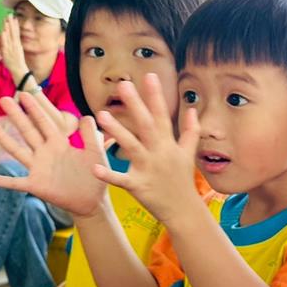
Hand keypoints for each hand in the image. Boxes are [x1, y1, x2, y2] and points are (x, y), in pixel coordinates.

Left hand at [0, 16, 28, 78]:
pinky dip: (5, 38)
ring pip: (10, 36)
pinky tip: (3, 32)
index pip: (16, 32)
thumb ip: (14, 45)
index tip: (13, 17)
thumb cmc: (17, 63)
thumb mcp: (17, 52)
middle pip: (13, 32)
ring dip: (8, 28)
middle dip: (12, 23)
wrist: (20, 71)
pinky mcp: (7, 52)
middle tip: (10, 14)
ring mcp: (12, 48)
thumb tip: (14, 40)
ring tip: (7, 20)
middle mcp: (15, 45)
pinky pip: (5, 44)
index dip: (15, 25)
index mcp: (17, 44)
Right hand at [0, 92, 107, 217]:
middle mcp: (45, 153)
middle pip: (28, 131)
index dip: (35, 109)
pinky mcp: (35, 185)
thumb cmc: (95, 176)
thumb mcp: (95, 153)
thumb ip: (91, 136)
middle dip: (16, 116)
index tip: (24, 93)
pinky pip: (12, 183)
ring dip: (2, 138)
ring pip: (17, 151)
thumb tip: (88, 115)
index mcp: (59, 144)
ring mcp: (38, 168)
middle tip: (3, 99)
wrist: (93, 201)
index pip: (45, 122)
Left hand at [92, 75, 197, 223]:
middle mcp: (159, 153)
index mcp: (169, 144)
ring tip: (101, 115)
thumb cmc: (183, 181)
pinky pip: (120, 179)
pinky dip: (108, 174)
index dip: (155, 95)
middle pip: (146, 125)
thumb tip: (192, 109)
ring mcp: (148, 169)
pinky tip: (94, 166)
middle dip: (135, 104)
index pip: (162, 115)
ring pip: (131, 147)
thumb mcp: (189, 154)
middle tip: (123, 85)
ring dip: (117, 131)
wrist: (183, 210)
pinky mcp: (138, 186)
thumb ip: (191, 130)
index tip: (148, 75)